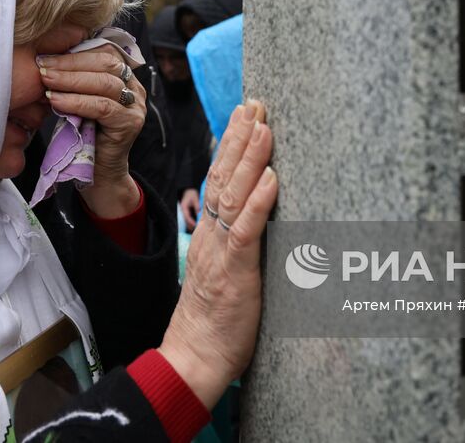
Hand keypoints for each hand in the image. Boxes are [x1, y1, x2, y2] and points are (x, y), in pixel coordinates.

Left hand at [39, 45, 145, 215]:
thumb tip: (47, 60)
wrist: (97, 174)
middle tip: (42, 67)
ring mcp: (136, 106)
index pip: (104, 52)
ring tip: (46, 81)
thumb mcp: (78, 100)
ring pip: (105, 83)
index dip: (75, 52)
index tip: (45, 55)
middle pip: (106, 63)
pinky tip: (57, 100)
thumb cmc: (83, 135)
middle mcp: (135, 88)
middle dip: (70, 63)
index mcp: (124, 77)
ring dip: (71, 80)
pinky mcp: (130, 124)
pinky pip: (103, 107)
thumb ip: (74, 81)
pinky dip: (77, 101)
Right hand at [158, 101, 277, 408]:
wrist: (193, 360)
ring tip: (263, 126)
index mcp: (209, 236)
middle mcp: (211, 236)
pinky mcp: (233, 272)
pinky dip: (259, 202)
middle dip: (239, 139)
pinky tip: (270, 179)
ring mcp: (220, 252)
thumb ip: (236, 247)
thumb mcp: (224, 275)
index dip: (231, 148)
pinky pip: (245, 231)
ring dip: (250, 158)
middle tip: (254, 104)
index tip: (244, 116)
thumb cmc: (215, 325)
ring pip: (233, 196)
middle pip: (223, 178)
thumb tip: (257, 224)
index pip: (219, 181)